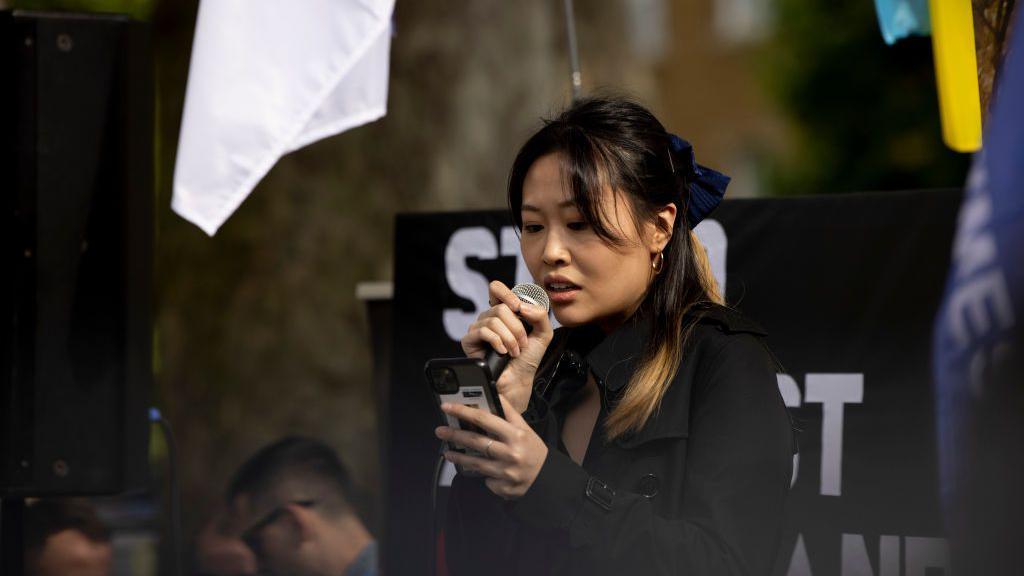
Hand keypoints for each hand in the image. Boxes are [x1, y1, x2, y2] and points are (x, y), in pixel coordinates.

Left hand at [436, 395, 547, 499]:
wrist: (546, 478)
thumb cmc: (533, 449)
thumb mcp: (524, 428)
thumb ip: (509, 413)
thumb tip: (494, 394)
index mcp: (515, 434)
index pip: (484, 419)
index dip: (463, 411)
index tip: (447, 407)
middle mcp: (510, 452)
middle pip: (476, 441)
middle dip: (455, 434)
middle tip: (439, 430)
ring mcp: (505, 472)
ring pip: (475, 463)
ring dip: (459, 457)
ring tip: (447, 452)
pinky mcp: (502, 487)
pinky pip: (486, 480)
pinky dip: (482, 475)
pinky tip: (479, 472)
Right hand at [461, 281, 552, 412]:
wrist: (519, 380)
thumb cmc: (528, 358)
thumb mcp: (543, 333)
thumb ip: (540, 315)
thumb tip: (521, 306)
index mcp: (504, 312)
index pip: (496, 289)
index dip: (507, 294)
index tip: (518, 308)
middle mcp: (489, 317)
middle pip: (500, 308)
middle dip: (516, 328)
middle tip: (521, 344)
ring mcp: (478, 328)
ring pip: (493, 320)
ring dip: (509, 338)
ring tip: (514, 351)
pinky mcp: (469, 340)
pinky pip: (483, 331)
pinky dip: (497, 342)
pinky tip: (502, 352)